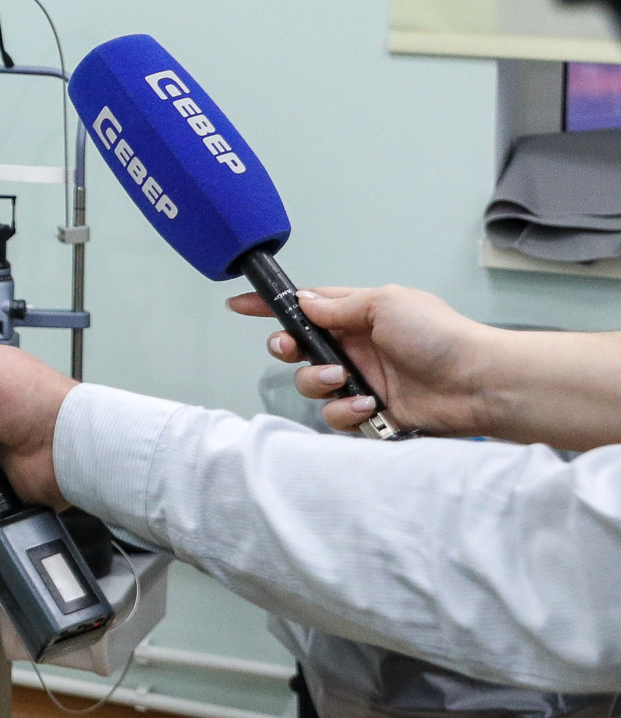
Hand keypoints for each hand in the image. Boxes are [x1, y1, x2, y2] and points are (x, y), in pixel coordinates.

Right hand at [227, 282, 495, 436]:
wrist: (478, 383)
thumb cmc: (440, 336)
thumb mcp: (386, 302)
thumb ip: (338, 305)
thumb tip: (303, 302)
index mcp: (358, 316)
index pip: (306, 307)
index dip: (271, 306)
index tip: (240, 305)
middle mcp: (355, 348)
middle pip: (298, 349)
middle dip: (287, 349)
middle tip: (292, 350)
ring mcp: (362, 381)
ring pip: (311, 384)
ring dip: (319, 381)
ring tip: (346, 380)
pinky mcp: (371, 413)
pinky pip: (335, 415)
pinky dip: (344, 410)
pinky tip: (368, 406)